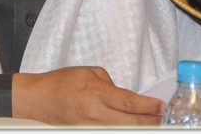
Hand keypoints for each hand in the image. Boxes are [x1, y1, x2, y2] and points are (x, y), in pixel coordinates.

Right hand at [12, 66, 164, 125]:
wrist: (37, 100)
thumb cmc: (60, 84)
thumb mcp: (88, 73)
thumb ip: (110, 84)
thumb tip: (125, 96)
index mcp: (97, 93)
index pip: (131, 102)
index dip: (150, 107)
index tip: (162, 106)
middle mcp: (96, 114)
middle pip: (133, 123)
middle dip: (152, 122)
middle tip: (163, 118)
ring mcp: (91, 128)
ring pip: (124, 132)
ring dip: (139, 128)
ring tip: (151, 124)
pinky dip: (123, 131)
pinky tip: (131, 127)